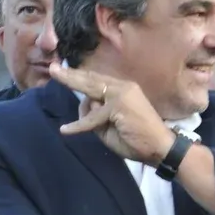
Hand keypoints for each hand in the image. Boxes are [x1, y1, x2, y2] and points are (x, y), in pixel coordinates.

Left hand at [49, 64, 174, 165]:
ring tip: (54, 75)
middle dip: (71, 73)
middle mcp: (123, 87)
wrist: (161, 148)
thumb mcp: (110, 125)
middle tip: (53, 67)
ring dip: (71, 82)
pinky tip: (66, 129)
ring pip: (91, 89)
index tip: (66, 69)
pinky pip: (93, 117)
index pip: (99, 80)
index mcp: (124, 89)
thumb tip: (84, 104)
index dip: (82, 75)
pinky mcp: (118, 106)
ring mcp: (121, 94)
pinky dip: (80, 125)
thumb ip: (96, 113)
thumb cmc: (138, 139)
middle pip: (92, 79)